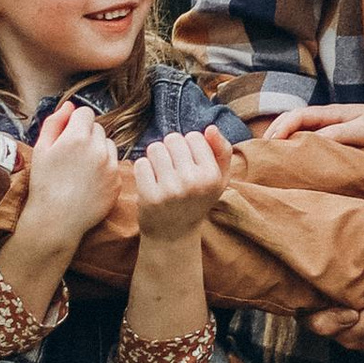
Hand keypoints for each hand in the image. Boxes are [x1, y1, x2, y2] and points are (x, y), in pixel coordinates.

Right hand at [12, 99, 119, 258]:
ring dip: (98, 150)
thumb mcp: (41, 149)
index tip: (67, 136)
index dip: (75, 123)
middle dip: (86, 136)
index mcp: (77, 137)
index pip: (85, 113)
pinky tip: (89, 182)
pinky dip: (105, 169)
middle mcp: (98, 148)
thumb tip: (69, 105)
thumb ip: (54, 123)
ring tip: (81, 169)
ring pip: (108, 145)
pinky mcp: (117, 182)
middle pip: (98, 129)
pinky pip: (114, 165)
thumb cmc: (44, 184)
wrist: (56, 220)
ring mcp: (111, 166)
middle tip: (72, 156)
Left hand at [132, 126, 232, 242]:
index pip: (194, 137)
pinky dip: (144, 170)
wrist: (174, 234)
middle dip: (171, 149)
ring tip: (162, 174)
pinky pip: (141, 163)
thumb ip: (222, 150)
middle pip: (173, 139)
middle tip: (174, 169)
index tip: (190, 163)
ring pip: (155, 148)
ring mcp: (170, 189)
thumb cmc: (197, 200)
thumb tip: (210, 128)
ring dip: (156, 158)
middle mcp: (193, 182)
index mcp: (212, 176)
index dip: (189, 147)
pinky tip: (151, 182)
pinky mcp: (149, 196)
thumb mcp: (219, 179)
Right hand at [259, 100, 363, 147]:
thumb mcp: (362, 131)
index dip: (280, 129)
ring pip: (303, 130)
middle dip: (276, 133)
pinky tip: (299, 157)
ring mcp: (335, 125)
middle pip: (294, 121)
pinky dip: (301, 145)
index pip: (296, 116)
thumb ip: (336, 134)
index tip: (270, 146)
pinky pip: (315, 138)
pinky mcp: (343, 135)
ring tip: (275, 156)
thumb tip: (308, 142)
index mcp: (332, 112)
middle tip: (262, 153)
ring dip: (287, 139)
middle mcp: (330, 117)